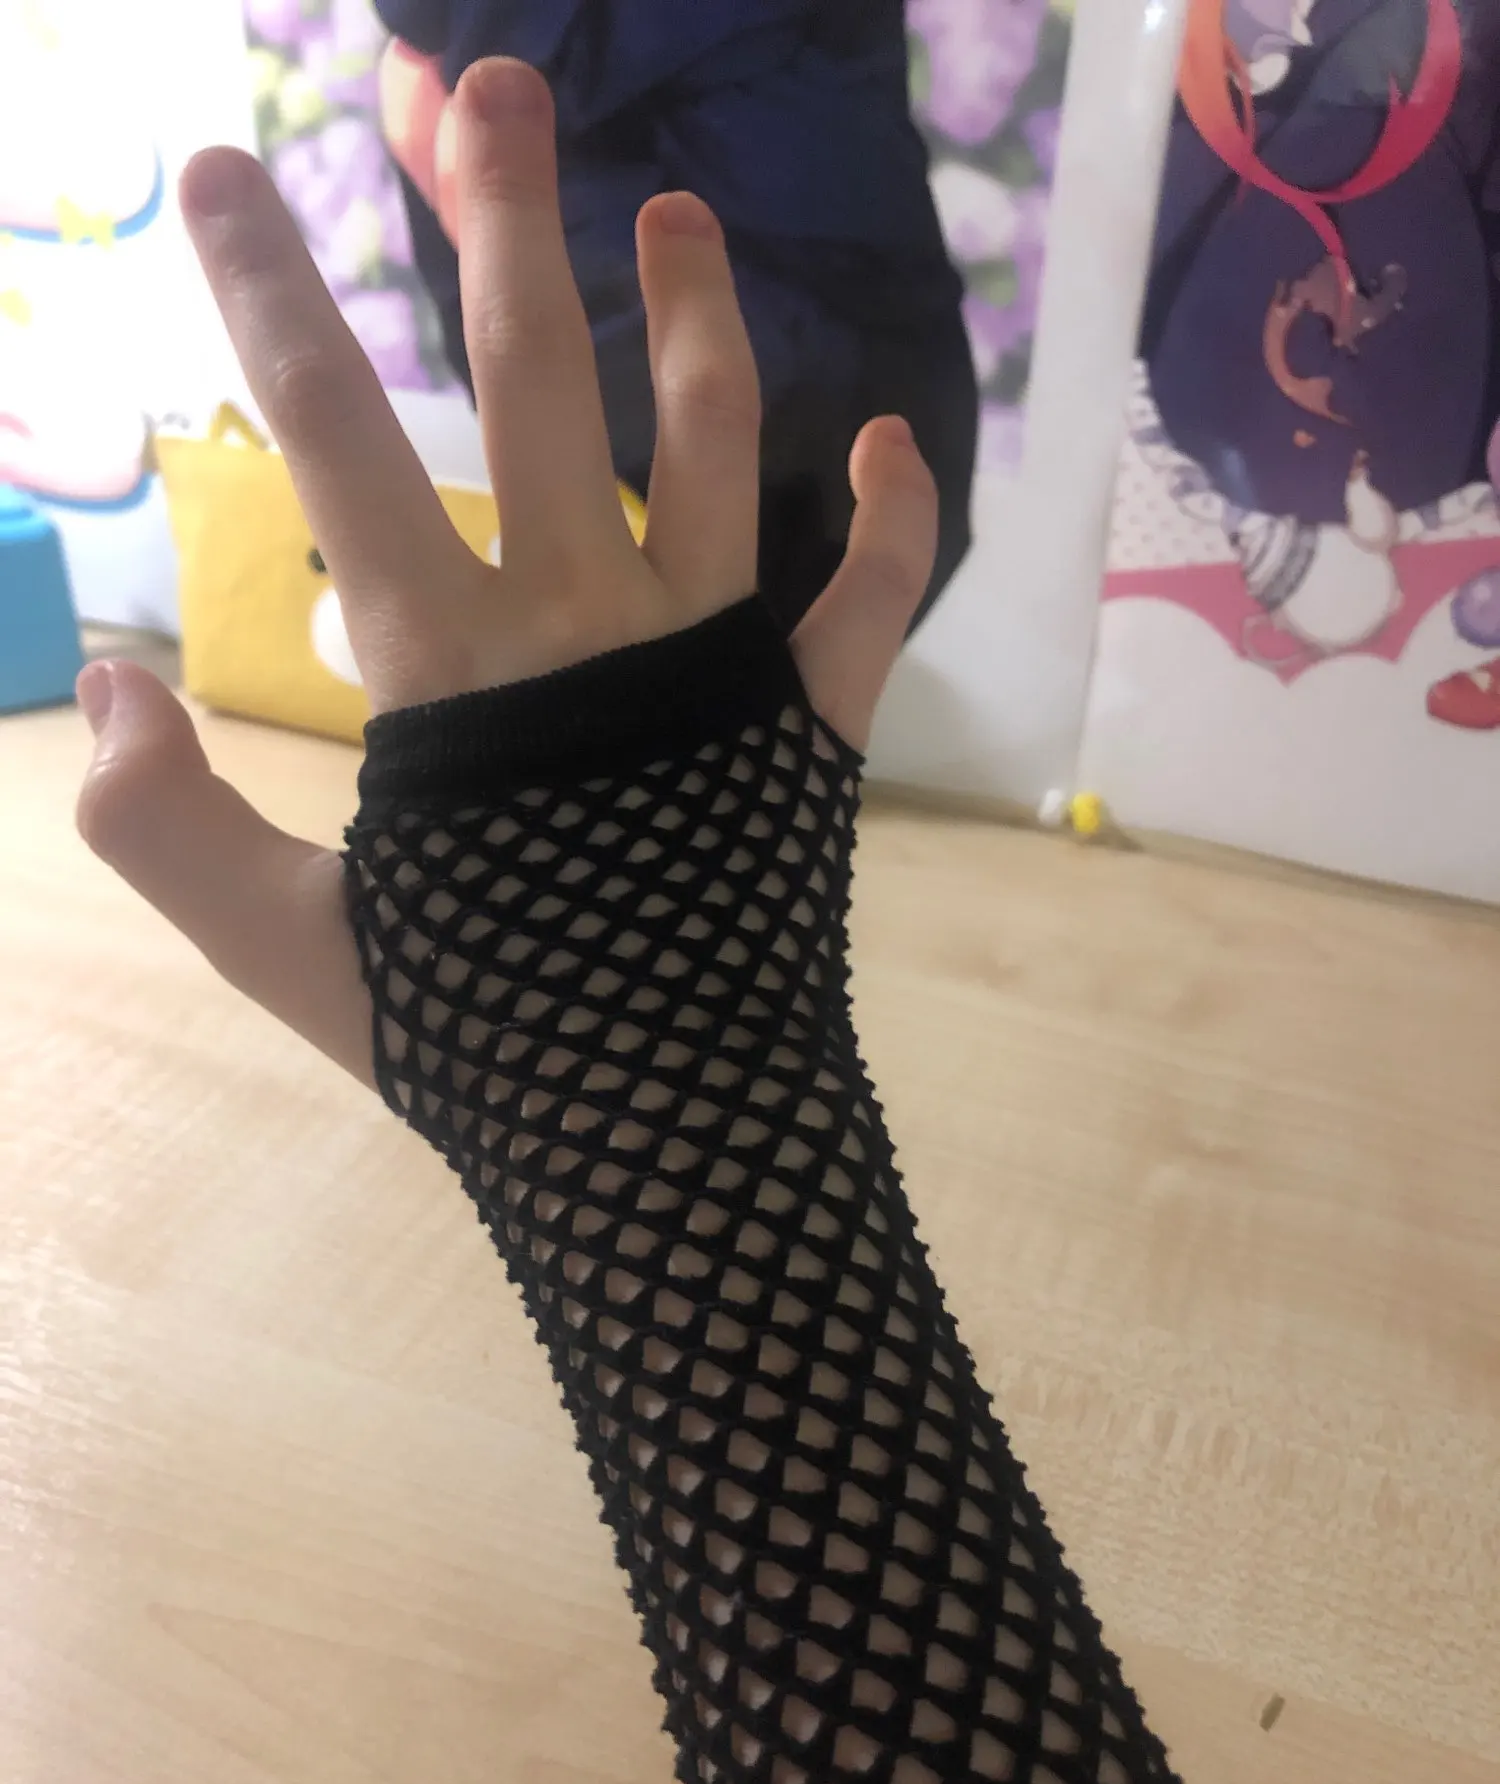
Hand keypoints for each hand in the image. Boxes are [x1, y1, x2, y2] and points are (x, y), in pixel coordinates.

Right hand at [76, 58, 938, 1084]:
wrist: (671, 1139)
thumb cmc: (483, 1039)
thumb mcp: (288, 951)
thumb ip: (171, 830)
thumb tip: (113, 688)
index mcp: (447, 671)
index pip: (337, 447)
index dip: (275, 300)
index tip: (240, 168)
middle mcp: (585, 625)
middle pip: (537, 386)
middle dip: (498, 227)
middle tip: (479, 92)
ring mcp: (712, 663)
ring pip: (711, 446)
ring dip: (693, 314)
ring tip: (674, 208)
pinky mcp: (808, 720)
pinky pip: (862, 600)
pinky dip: (884, 519)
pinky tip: (887, 437)